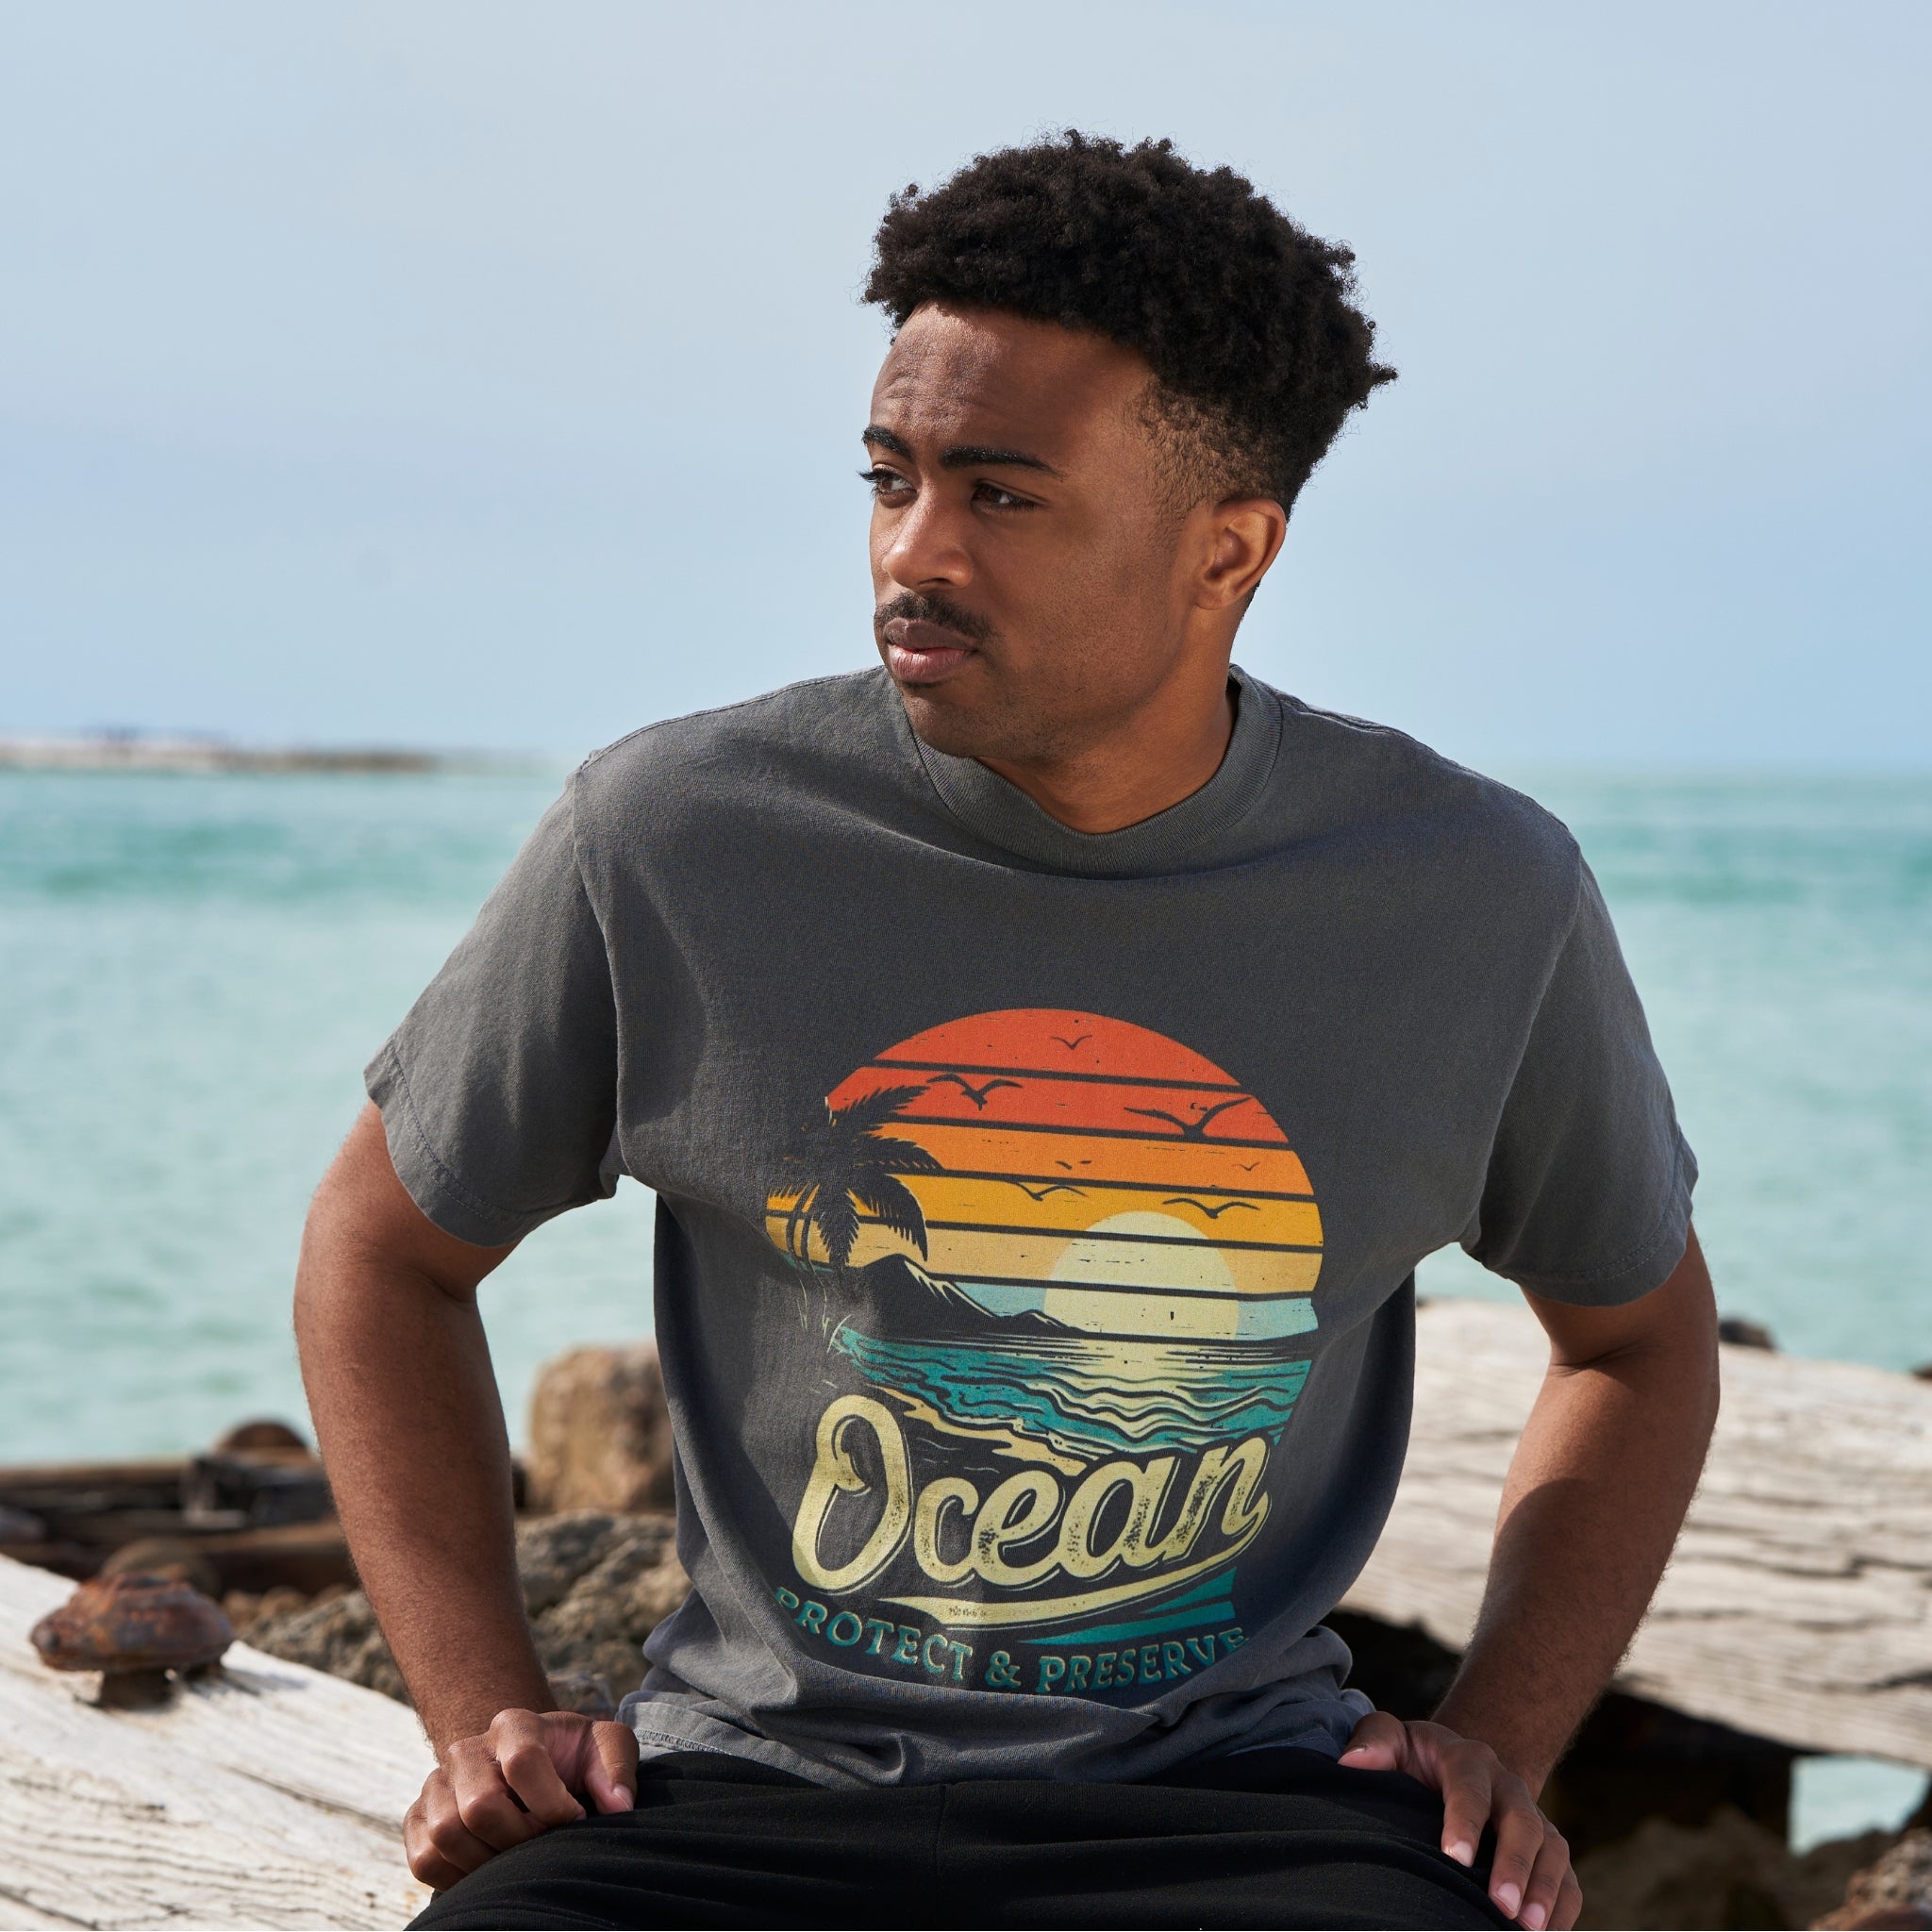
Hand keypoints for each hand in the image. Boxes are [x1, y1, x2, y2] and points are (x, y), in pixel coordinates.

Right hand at [403, 1707, 639, 1889]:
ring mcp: (437, 1783)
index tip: (575, 1819)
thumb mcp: (605, 1748)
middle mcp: (467, 1750)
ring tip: (517, 1857)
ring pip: (446, 1835)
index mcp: (514, 1725)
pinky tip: (487, 1870)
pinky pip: (424, 1859)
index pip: (522, 1761)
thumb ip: (617, 1767)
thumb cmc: (572, 1758)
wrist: (529, 1767)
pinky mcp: (417, 1818)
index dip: (552, 1803)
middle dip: (519, 1838)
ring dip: (488, 1860)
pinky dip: (456, 1876)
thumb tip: (619, 1805)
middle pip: (479, 1806)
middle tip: (542, 1843)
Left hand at [1338, 1712, 1578, 1929]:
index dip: (1464, 1821)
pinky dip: (1564, 1907)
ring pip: (1552, 1850)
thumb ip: (1374, 1742)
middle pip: (1522, 1822)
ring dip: (1544, 1891)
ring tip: (1528, 1930)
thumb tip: (1351, 1764)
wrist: (1456, 1764)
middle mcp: (1509, 1786)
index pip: (1470, 1788)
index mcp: (1469, 1759)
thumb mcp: (1392, 1739)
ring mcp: (1535, 1818)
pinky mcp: (1548, 1849)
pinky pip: (1568, 1878)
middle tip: (1500, 1906)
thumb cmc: (1414, 1758)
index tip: (1454, 1858)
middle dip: (1514, 1865)